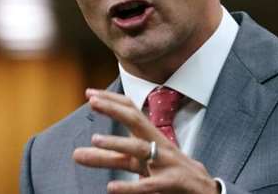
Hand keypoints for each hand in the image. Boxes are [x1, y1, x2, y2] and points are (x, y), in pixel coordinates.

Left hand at [73, 89, 219, 193]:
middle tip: (92, 101)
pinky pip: (149, 184)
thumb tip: (75, 154)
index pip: (131, 111)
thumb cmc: (166, 171)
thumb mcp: (136, 163)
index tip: (89, 93)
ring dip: (119, 143)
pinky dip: (130, 187)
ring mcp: (165, 163)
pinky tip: (111, 188)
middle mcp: (157, 144)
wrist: (203, 189)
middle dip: (115, 109)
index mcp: (150, 136)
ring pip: (141, 148)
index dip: (112, 100)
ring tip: (95, 139)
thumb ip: (107, 158)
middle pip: (136, 120)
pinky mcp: (170, 183)